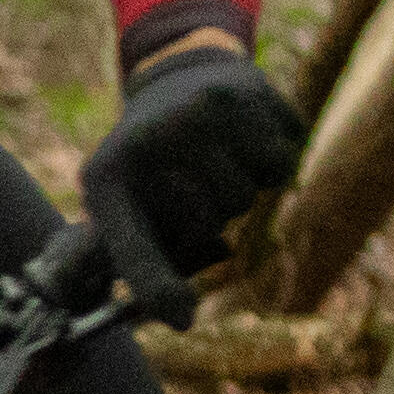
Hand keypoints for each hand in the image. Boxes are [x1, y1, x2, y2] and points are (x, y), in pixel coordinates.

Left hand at [78, 34, 304, 314]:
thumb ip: (142, 260)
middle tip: (196, 186)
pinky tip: (246, 139)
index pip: (131, 242)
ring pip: (252, 191)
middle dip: (214, 216)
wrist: (176, 74)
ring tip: (219, 161)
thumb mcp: (122, 202)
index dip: (154, 283)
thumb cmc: (150, 161)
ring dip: (247, 187)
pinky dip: (275, 160)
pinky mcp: (251, 91)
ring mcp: (205, 107)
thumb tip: (180, 319)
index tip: (181, 317)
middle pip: (211, 219)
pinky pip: (285, 159)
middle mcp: (155, 135)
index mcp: (109, 174)